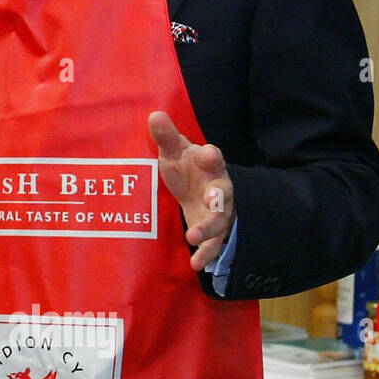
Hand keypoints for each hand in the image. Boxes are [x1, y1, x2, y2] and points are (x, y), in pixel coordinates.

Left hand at [149, 110, 234, 270]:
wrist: (198, 188)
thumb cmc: (186, 166)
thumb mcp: (174, 151)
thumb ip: (166, 137)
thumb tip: (154, 115)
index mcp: (210, 163)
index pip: (214, 157)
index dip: (212, 155)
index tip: (208, 154)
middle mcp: (219, 187)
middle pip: (223, 193)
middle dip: (219, 199)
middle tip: (213, 202)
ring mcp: (219, 211)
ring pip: (220, 222)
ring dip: (209, 230)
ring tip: (194, 238)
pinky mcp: (213, 229)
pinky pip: (213, 243)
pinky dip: (206, 253)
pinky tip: (196, 264)